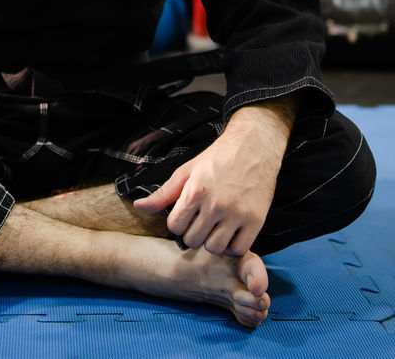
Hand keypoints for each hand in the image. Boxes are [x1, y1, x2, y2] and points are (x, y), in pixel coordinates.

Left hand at [133, 98, 294, 256]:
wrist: (253, 146)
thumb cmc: (218, 158)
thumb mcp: (187, 171)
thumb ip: (164, 193)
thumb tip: (138, 207)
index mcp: (195, 191)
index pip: (175, 227)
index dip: (179, 223)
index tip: (187, 216)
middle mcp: (215, 205)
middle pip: (193, 241)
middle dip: (194, 234)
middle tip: (202, 223)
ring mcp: (237, 213)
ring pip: (215, 248)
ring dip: (213, 242)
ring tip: (216, 229)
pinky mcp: (256, 220)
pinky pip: (239, 249)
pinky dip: (233, 246)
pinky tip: (232, 233)